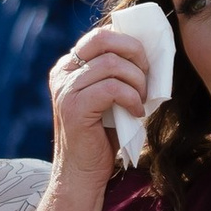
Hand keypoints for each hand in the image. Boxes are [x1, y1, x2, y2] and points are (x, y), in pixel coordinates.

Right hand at [48, 27, 163, 178]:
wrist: (81, 174)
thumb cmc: (101, 136)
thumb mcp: (109, 97)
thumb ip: (117, 73)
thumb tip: (148, 51)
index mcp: (68, 67)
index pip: (100, 36)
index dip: (128, 44)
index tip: (145, 63)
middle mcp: (62, 73)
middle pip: (103, 39)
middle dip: (135, 52)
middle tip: (148, 75)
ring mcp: (65, 89)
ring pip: (113, 64)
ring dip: (137, 81)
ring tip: (141, 100)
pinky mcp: (75, 107)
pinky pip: (113, 88)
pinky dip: (132, 99)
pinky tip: (136, 113)